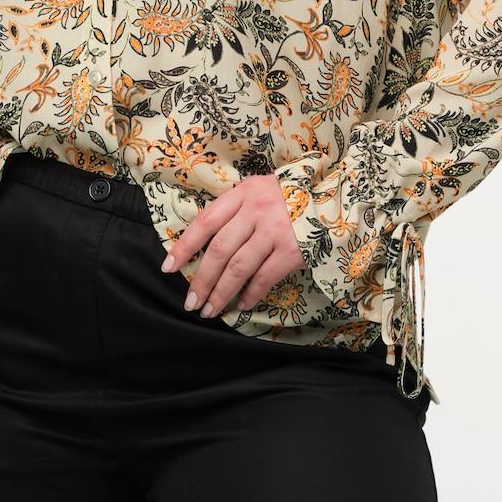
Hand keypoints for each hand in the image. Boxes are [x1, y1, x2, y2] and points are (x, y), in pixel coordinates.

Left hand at [161, 173, 303, 317]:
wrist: (333, 197)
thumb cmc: (289, 196)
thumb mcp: (259, 191)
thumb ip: (235, 210)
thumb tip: (204, 243)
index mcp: (243, 193)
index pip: (205, 221)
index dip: (184, 246)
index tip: (168, 268)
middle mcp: (256, 210)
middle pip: (219, 250)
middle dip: (201, 280)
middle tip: (190, 302)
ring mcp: (275, 231)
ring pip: (239, 267)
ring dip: (221, 293)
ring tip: (209, 310)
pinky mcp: (293, 250)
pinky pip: (265, 277)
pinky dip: (251, 294)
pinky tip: (241, 305)